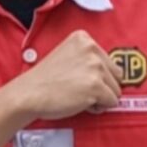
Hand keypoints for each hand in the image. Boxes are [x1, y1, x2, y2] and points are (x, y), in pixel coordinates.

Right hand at [6, 30, 123, 120]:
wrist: (29, 94)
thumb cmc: (45, 80)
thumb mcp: (67, 56)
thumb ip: (88, 60)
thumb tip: (114, 75)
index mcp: (84, 38)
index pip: (109, 62)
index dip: (97, 76)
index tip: (78, 78)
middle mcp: (91, 49)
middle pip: (117, 75)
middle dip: (103, 86)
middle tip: (80, 90)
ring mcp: (95, 67)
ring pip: (116, 90)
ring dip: (101, 98)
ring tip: (79, 96)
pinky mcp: (96, 86)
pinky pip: (112, 102)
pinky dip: (99, 107)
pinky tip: (81, 103)